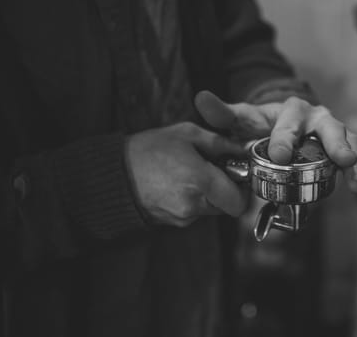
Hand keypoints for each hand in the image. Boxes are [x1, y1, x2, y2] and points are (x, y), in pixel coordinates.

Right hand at [126, 122, 248, 226]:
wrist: (113, 175)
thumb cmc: (148, 150)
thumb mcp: (186, 134)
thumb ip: (219, 143)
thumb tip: (242, 150)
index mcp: (201, 181)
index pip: (239, 202)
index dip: (243, 190)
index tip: (237, 176)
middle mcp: (194, 204)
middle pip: (227, 205)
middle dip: (225, 189)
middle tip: (213, 170)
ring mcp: (183, 217)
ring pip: (210, 209)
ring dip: (208, 194)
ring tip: (189, 173)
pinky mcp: (173, 222)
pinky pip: (194, 211)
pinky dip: (192, 199)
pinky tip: (177, 183)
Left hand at [194, 91, 356, 221]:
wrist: (286, 126)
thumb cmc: (263, 124)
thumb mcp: (242, 118)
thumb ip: (222, 113)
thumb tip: (201, 99)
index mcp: (294, 111)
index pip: (290, 122)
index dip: (285, 138)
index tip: (280, 155)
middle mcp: (320, 121)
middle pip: (333, 130)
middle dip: (339, 145)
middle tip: (343, 160)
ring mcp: (336, 140)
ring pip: (353, 149)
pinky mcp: (344, 159)